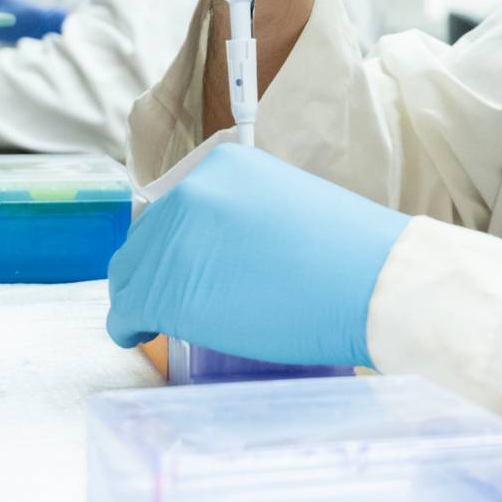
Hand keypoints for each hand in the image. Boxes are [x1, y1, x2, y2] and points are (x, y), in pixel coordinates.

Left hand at [104, 144, 409, 368]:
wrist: (374, 284)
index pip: (173, 208)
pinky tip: (141, 335)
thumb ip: (244, 216)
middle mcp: (190, 194)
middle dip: (151, 272)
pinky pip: (127, 313)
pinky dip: (129, 327)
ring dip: (138, 300)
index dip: (173, 242)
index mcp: (224, 166)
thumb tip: (218, 250)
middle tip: (168, 299)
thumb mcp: (289, 206)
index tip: (182, 265)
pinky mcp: (165, 292)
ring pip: (130, 277)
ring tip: (153, 322)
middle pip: (144, 241)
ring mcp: (173, 242)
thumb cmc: (348, 256)